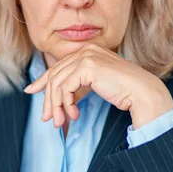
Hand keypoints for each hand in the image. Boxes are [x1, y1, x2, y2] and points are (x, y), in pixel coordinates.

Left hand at [24, 43, 172, 129]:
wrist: (141, 92)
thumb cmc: (122, 91)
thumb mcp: (94, 85)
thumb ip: (75, 85)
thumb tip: (52, 95)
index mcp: (88, 50)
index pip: (58, 66)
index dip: (42, 80)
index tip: (31, 91)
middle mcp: (86, 49)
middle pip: (55, 75)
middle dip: (48, 99)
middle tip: (47, 119)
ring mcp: (87, 56)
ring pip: (57, 82)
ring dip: (56, 106)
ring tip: (60, 122)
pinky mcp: (88, 66)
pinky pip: (65, 87)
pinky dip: (66, 104)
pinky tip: (74, 115)